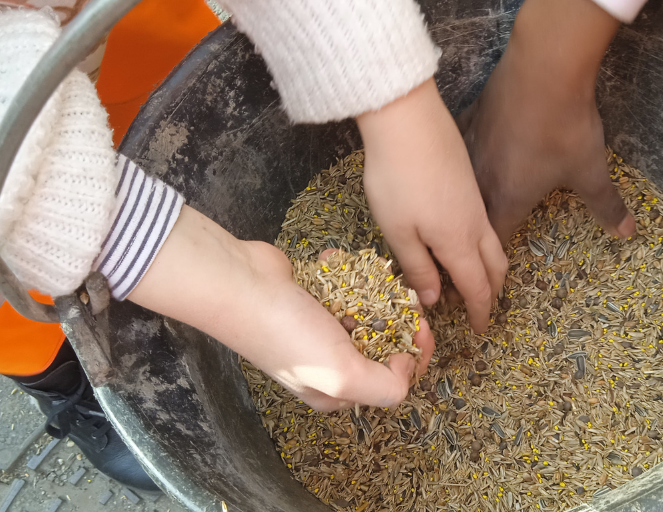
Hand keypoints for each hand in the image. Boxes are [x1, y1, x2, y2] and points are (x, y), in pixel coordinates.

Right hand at [128, 206, 434, 411]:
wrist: (238, 284)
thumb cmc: (287, 333)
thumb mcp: (343, 374)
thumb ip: (386, 385)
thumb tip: (406, 366)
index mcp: (334, 392)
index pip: (392, 381)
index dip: (415, 357)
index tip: (423, 330)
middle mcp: (326, 363)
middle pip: (383, 345)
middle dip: (398, 321)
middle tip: (406, 300)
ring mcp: (317, 328)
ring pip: (366, 311)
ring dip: (372, 293)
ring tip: (371, 279)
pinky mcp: (310, 296)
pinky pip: (341, 285)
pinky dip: (343, 272)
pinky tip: (334, 264)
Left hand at [356, 78, 506, 332]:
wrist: (408, 118)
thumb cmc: (396, 178)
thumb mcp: (398, 231)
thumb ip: (418, 267)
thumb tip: (434, 298)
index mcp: (459, 242)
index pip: (478, 287)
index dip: (480, 312)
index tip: (479, 329)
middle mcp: (475, 225)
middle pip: (496, 267)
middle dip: (493, 292)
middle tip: (482, 308)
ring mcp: (475, 201)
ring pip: (493, 245)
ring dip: (490, 268)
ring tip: (473, 278)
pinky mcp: (468, 183)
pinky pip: (485, 225)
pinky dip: (481, 245)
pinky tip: (461, 241)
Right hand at [457, 0, 635, 244]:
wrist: (544, 68)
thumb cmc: (566, 127)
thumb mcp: (591, 171)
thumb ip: (606, 206)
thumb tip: (627, 233)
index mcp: (508, 199)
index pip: (493, 241)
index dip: (492, 260)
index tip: (493, 270)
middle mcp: (482, 179)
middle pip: (471, 215)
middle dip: (474, 232)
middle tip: (477, 242)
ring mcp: (472, 147)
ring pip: (462, 182)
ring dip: (466, 196)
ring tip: (469, 204)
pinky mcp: (471, 118)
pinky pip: (462, 148)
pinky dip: (465, 158)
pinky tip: (471, 156)